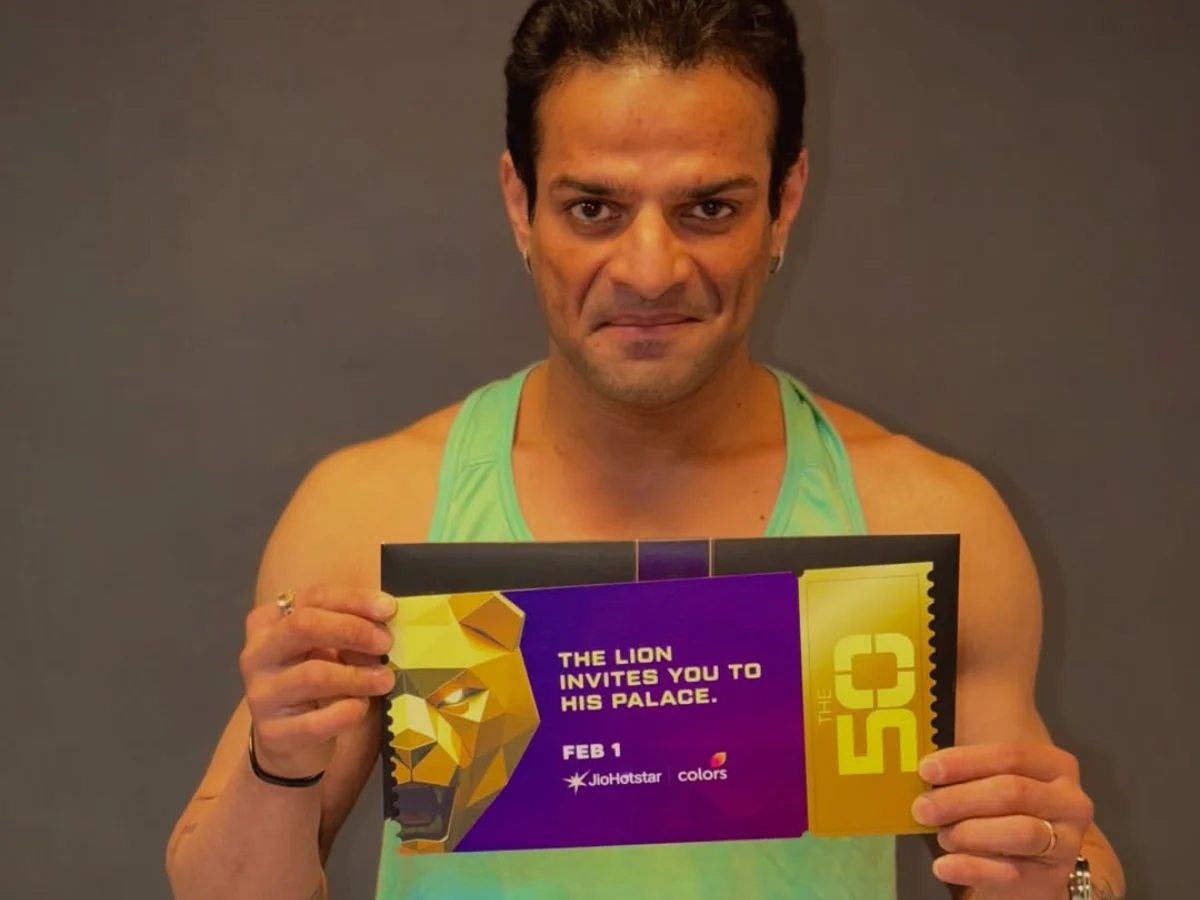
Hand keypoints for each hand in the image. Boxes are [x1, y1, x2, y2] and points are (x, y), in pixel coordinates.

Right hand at [239, 585, 396, 779]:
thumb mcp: (330, 646)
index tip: (389, 609)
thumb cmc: (316, 680)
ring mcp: (261, 694)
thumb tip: (385, 617)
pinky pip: (316, 721)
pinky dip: (347, 711)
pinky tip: (361, 707)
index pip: (314, 598)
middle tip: (386, 643)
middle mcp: (256, 653)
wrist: (291, 739)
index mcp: (268, 621)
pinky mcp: (272, 732)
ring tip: (385, 680)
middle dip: (352, 630)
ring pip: (313, 675)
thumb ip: (351, 628)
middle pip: (303, 626)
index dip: (355, 600)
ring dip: (357, 676)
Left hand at [912, 743, 1094, 899]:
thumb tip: (924, 771)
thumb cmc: (1005, 810)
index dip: (965, 762)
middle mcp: (1070, 801)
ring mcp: (1067, 842)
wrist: (1031, 861)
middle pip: (1012, 792)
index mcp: (1054, 765)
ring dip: (970, 833)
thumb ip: (966, 773)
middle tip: (922, 808)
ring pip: (1019, 832)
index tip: (926, 770)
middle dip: (960, 799)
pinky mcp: (1053, 878)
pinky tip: (944, 866)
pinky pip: (1010, 873)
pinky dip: (972, 869)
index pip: (1009, 755)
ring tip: (941, 836)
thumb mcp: (993, 781)